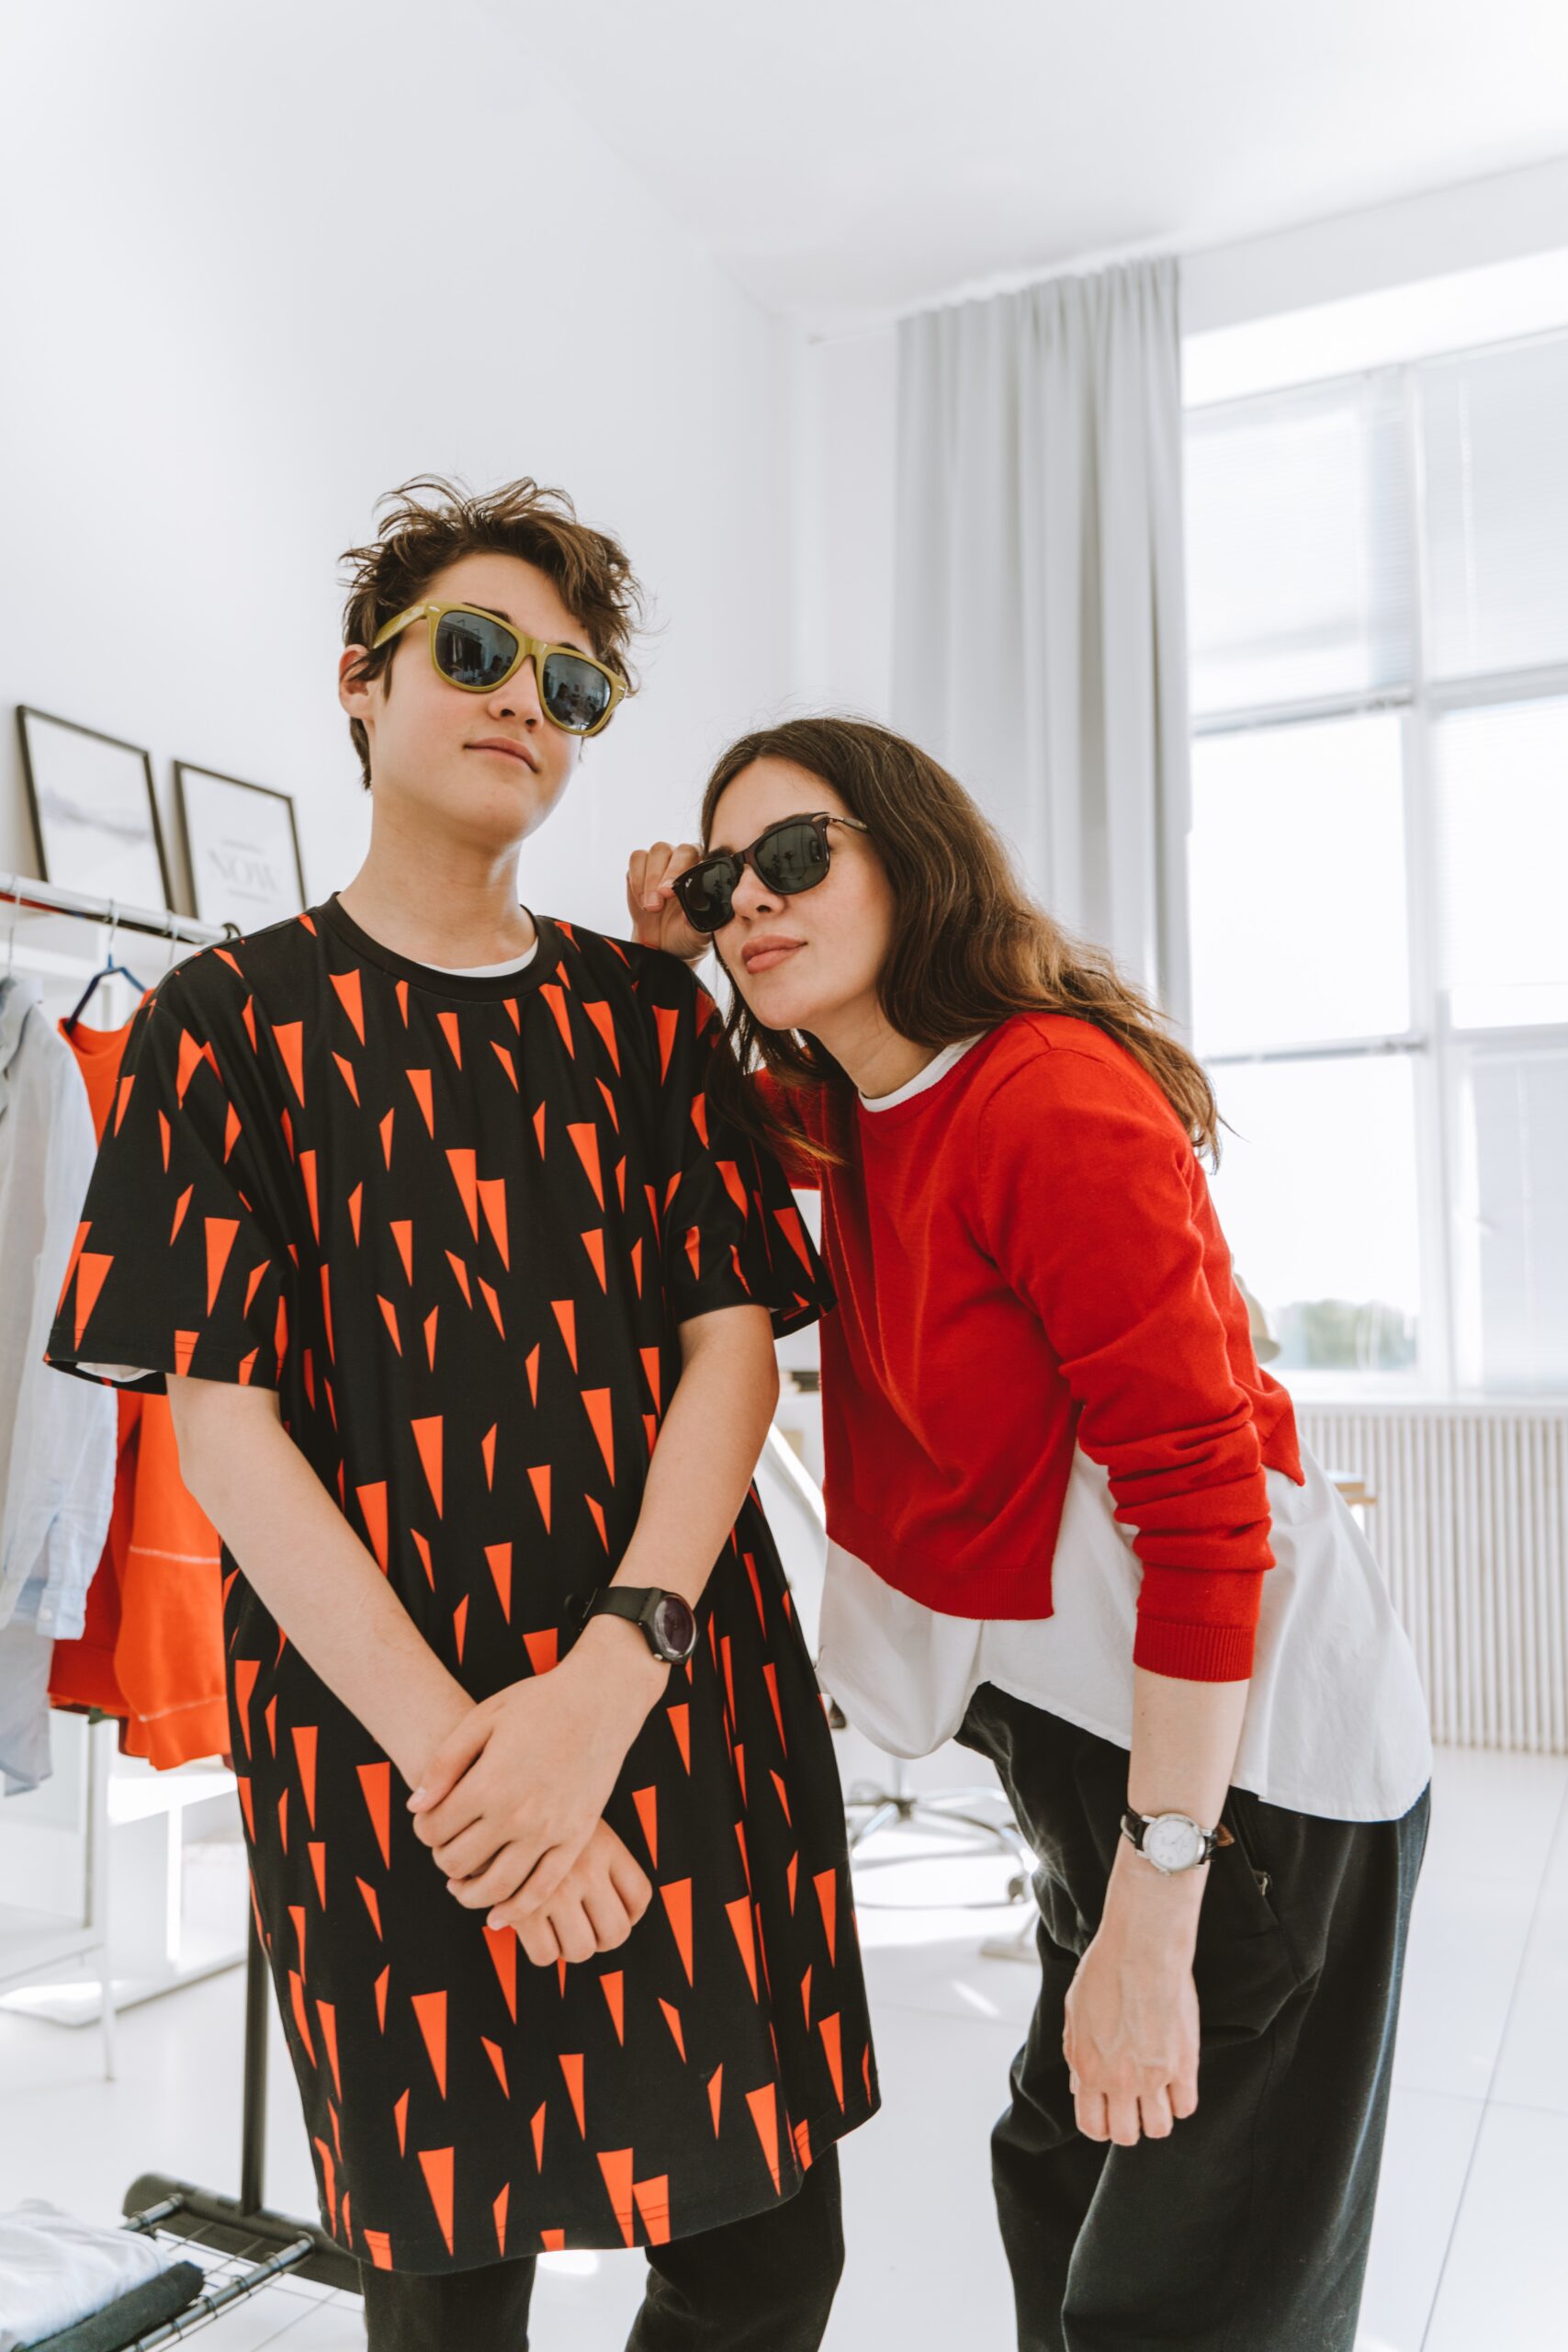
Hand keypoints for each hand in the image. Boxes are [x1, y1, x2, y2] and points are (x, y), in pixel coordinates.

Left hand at [407, 1645, 657, 1924]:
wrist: (601, 1699)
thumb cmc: (538, 1703)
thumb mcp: (482, 1719)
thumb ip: (444, 1765)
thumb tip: (414, 1808)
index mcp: (488, 1783)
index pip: (434, 1830)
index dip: (423, 1831)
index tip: (427, 1824)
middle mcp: (517, 1814)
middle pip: (459, 1862)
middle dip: (442, 1859)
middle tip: (444, 1849)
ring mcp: (549, 1831)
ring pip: (496, 1886)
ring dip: (469, 1894)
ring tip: (460, 1886)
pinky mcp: (576, 1839)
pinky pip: (542, 1888)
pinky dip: (516, 1909)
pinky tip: (498, 1916)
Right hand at [501, 1819, 652, 1966]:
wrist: (488, 1804)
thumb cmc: (532, 1813)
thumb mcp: (576, 1818)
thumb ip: (597, 1852)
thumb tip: (620, 1905)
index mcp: (605, 1845)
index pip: (639, 1896)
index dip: (630, 1915)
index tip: (611, 1913)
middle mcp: (587, 1868)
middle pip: (616, 1932)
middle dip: (600, 1939)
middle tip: (582, 1928)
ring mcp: (557, 1890)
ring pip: (581, 1949)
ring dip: (569, 1947)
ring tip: (556, 1930)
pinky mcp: (523, 1908)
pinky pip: (544, 1954)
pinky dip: (541, 1950)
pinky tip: (533, 1931)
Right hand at [626, 841, 707, 959]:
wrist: (663, 945)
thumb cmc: (685, 935)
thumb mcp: (697, 934)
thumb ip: (699, 920)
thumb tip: (694, 907)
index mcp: (704, 872)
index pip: (700, 858)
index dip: (684, 871)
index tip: (673, 894)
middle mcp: (686, 861)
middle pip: (678, 850)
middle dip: (667, 874)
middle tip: (661, 898)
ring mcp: (663, 861)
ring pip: (657, 851)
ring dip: (650, 878)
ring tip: (651, 907)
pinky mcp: (641, 867)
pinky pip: (637, 859)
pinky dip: (637, 879)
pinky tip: (642, 901)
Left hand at [1062, 1906, 1200, 2145]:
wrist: (1141, 1948)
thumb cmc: (1104, 1973)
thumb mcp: (1074, 2014)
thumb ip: (1077, 2055)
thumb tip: (1080, 2085)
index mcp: (1088, 2069)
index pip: (1093, 2126)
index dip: (1100, 2126)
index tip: (1108, 2114)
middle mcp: (1121, 2080)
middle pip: (1127, 2136)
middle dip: (1128, 2125)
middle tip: (1133, 2105)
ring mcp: (1155, 2076)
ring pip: (1160, 2128)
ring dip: (1157, 2117)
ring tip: (1156, 2096)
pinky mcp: (1185, 2064)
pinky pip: (1187, 2106)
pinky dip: (1181, 2101)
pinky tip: (1176, 2082)